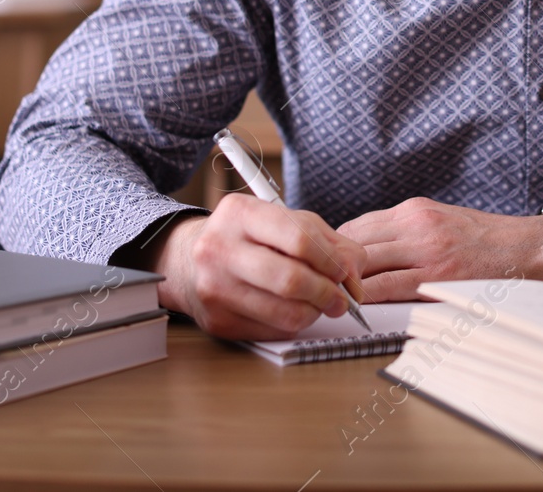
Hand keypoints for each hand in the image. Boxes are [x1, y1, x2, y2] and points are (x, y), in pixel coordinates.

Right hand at [151, 194, 366, 339]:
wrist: (188, 260)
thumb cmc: (247, 237)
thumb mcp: (283, 222)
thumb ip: (326, 241)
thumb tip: (354, 273)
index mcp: (240, 213)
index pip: (299, 239)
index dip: (331, 260)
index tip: (345, 271)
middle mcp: (220, 248)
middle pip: (292, 279)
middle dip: (327, 293)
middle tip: (341, 300)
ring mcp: (215, 287)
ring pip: (285, 312)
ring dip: (314, 313)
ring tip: (321, 306)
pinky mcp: (217, 321)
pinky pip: (271, 330)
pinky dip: (292, 324)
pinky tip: (292, 311)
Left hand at [338, 197, 542, 301]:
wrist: (532, 247)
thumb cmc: (488, 240)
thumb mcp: (443, 220)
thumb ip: (408, 231)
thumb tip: (370, 251)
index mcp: (415, 209)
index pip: (357, 226)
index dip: (335, 248)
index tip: (325, 266)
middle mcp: (416, 223)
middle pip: (354, 242)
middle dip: (333, 266)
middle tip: (320, 286)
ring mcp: (427, 248)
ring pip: (366, 263)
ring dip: (346, 283)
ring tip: (332, 299)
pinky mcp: (438, 274)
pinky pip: (388, 286)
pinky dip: (366, 297)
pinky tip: (355, 307)